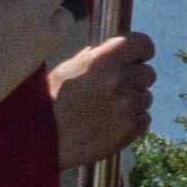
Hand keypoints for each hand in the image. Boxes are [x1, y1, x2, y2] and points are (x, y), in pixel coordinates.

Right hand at [40, 33, 150, 172]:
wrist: (38, 142)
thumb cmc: (46, 104)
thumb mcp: (65, 71)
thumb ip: (94, 58)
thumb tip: (114, 51)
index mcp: (103, 61)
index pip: (142, 44)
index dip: (140, 51)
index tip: (135, 57)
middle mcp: (120, 80)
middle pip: (147, 73)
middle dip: (133, 79)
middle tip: (111, 90)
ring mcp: (128, 105)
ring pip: (145, 97)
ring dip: (131, 102)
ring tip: (102, 111)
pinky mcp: (132, 128)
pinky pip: (143, 118)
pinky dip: (131, 121)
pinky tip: (107, 125)